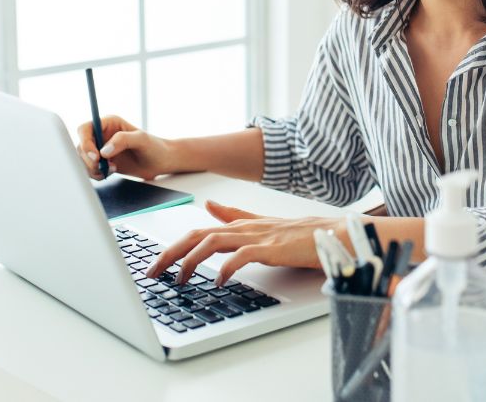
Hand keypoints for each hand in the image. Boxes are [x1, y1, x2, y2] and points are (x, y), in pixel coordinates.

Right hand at [75, 115, 173, 180]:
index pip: (85, 129)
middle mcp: (101, 135)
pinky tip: (109, 173)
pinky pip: (89, 169)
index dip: (85, 142)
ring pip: (83, 159)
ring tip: (111, 169)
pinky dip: (95, 174)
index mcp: (108, 123)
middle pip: (81, 146)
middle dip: (89, 159)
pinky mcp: (102, 162)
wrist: (160, 162)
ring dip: (92, 168)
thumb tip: (103, 151)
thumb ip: (122, 140)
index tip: (96, 156)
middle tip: (102, 167)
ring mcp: (100, 149)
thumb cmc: (154, 147)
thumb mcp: (141, 139)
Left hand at [145, 201, 340, 285]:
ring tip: (180, 278)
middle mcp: (244, 227)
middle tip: (153, 272)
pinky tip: (218, 280)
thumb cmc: (302, 234)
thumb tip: (210, 205)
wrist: (333, 234)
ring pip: (213, 241)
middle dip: (171, 253)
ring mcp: (257, 236)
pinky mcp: (271, 247)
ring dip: (191, 259)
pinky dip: (227, 267)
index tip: (155, 263)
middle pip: (197, 235)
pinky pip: (242, 255)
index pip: (198, 231)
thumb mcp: (261, 223)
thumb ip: (235, 215)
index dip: (173, 246)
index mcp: (240, 224)